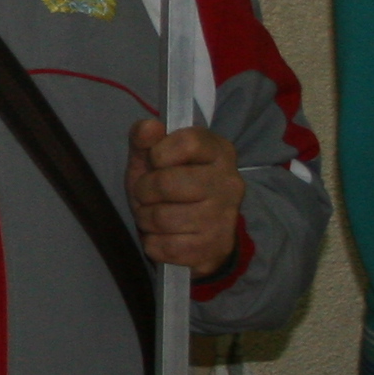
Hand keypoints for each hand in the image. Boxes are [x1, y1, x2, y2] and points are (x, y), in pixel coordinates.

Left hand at [125, 117, 244, 276]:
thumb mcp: (154, 159)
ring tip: (154, 216)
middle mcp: (229, 182)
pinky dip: (153, 244)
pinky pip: (166, 247)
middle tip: (147, 195)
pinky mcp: (215, 247)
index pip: (187, 142)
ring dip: (146, 219)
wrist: (196, 233)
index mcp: (219, 151)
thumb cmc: (172, 187)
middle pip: (167, 183)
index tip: (156, 162)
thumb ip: (145, 139)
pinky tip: (163, 237)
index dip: (159, 153)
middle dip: (144, 191)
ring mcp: (225, 217)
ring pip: (163, 218)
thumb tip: (148, 127)